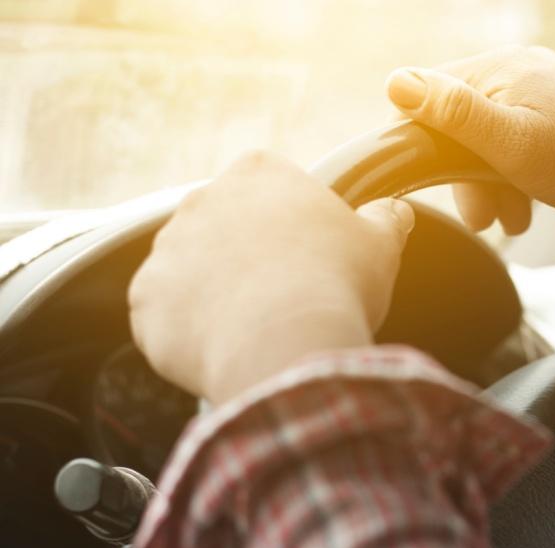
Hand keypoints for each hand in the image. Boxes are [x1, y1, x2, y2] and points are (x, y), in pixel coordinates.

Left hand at [128, 152, 413, 403]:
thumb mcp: (380, 245)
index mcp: (258, 174)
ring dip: (214, 296)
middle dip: (245, 259)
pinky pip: (164, 318)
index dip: (289, 224)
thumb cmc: (337, 285)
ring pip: (190, 274)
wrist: (286, 342)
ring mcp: (166, 251)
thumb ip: (386, 220)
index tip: (307, 255)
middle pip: (222, 228)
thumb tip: (395, 211)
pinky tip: (223, 351)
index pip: (267, 186)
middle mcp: (201, 200)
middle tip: (283, 297)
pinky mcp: (145, 301)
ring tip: (255, 330)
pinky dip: (187, 335)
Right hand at [386, 46, 554, 233]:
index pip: (429, 92)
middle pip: (461, 120)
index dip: (425, 141)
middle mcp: (519, 68)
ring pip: (491, 136)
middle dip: (467, 175)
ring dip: (493, 183)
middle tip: (484, 218)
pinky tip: (530, 204)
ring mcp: (542, 89)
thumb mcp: (512, 143)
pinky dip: (518, 174)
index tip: (442, 184)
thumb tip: (395, 81)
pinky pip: (520, 140)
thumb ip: (454, 113)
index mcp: (501, 67)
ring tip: (513, 219)